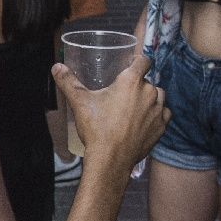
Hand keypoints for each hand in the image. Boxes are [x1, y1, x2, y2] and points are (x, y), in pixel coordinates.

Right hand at [54, 56, 165, 172]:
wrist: (111, 159)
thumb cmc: (96, 128)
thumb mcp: (80, 102)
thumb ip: (68, 82)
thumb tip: (57, 67)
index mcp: (131, 81)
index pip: (143, 60)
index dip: (138, 61)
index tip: (132, 65)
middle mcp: (149, 92)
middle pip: (148, 80)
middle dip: (137, 85)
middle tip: (123, 93)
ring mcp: (158, 110)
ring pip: (159, 96)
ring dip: (150, 98)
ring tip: (134, 106)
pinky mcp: (161, 127)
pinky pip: (164, 114)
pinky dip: (157, 114)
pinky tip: (145, 119)